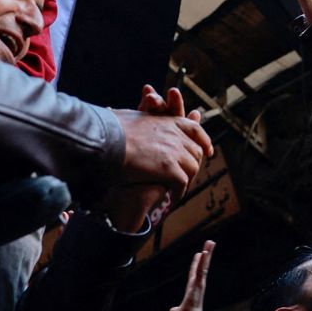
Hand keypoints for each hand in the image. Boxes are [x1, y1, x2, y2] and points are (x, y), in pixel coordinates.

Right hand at [105, 85, 203, 228]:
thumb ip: (134, 117)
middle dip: (193, 164)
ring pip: (192, 168)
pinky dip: (179, 193)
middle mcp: (175, 135)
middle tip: (187, 176)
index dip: (204, 141)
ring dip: (186, 180)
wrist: (103, 142)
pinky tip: (173, 198)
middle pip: (196, 151)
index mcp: (167, 121)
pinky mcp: (171, 169)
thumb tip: (115, 112)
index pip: (194, 129)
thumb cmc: (108, 129)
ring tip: (178, 189)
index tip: (208, 151)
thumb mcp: (127, 117)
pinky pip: (182, 184)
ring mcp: (175, 152)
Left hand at [169, 239, 214, 310]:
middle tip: (210, 243)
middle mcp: (198, 284)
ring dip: (207, 253)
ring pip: (204, 265)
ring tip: (211, 242)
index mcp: (193, 288)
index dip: (197, 263)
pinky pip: (202, 269)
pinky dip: (204, 261)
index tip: (200, 253)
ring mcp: (200, 283)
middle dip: (206, 254)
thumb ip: (175, 310)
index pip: (194, 272)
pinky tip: (205, 251)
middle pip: (202, 265)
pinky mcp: (199, 283)